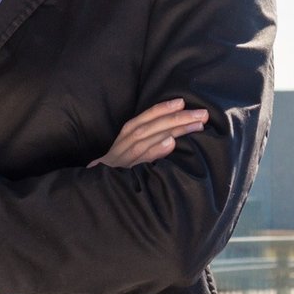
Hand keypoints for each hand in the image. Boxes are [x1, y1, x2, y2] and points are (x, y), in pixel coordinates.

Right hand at [89, 98, 208, 168]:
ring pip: (145, 139)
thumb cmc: (117, 172)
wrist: (92, 191)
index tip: (182, 102)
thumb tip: (172, 138)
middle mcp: (121, 146)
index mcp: (124, 138)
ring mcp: (121, 160)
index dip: (161, 109)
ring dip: (171, 130)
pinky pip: (139, 160)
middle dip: (176, 118)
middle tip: (201, 114)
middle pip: (149, 127)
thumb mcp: (128, 156)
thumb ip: (147, 145)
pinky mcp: (121, 174)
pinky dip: (154, 150)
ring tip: (194, 125)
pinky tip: (169, 143)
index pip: (143, 119)